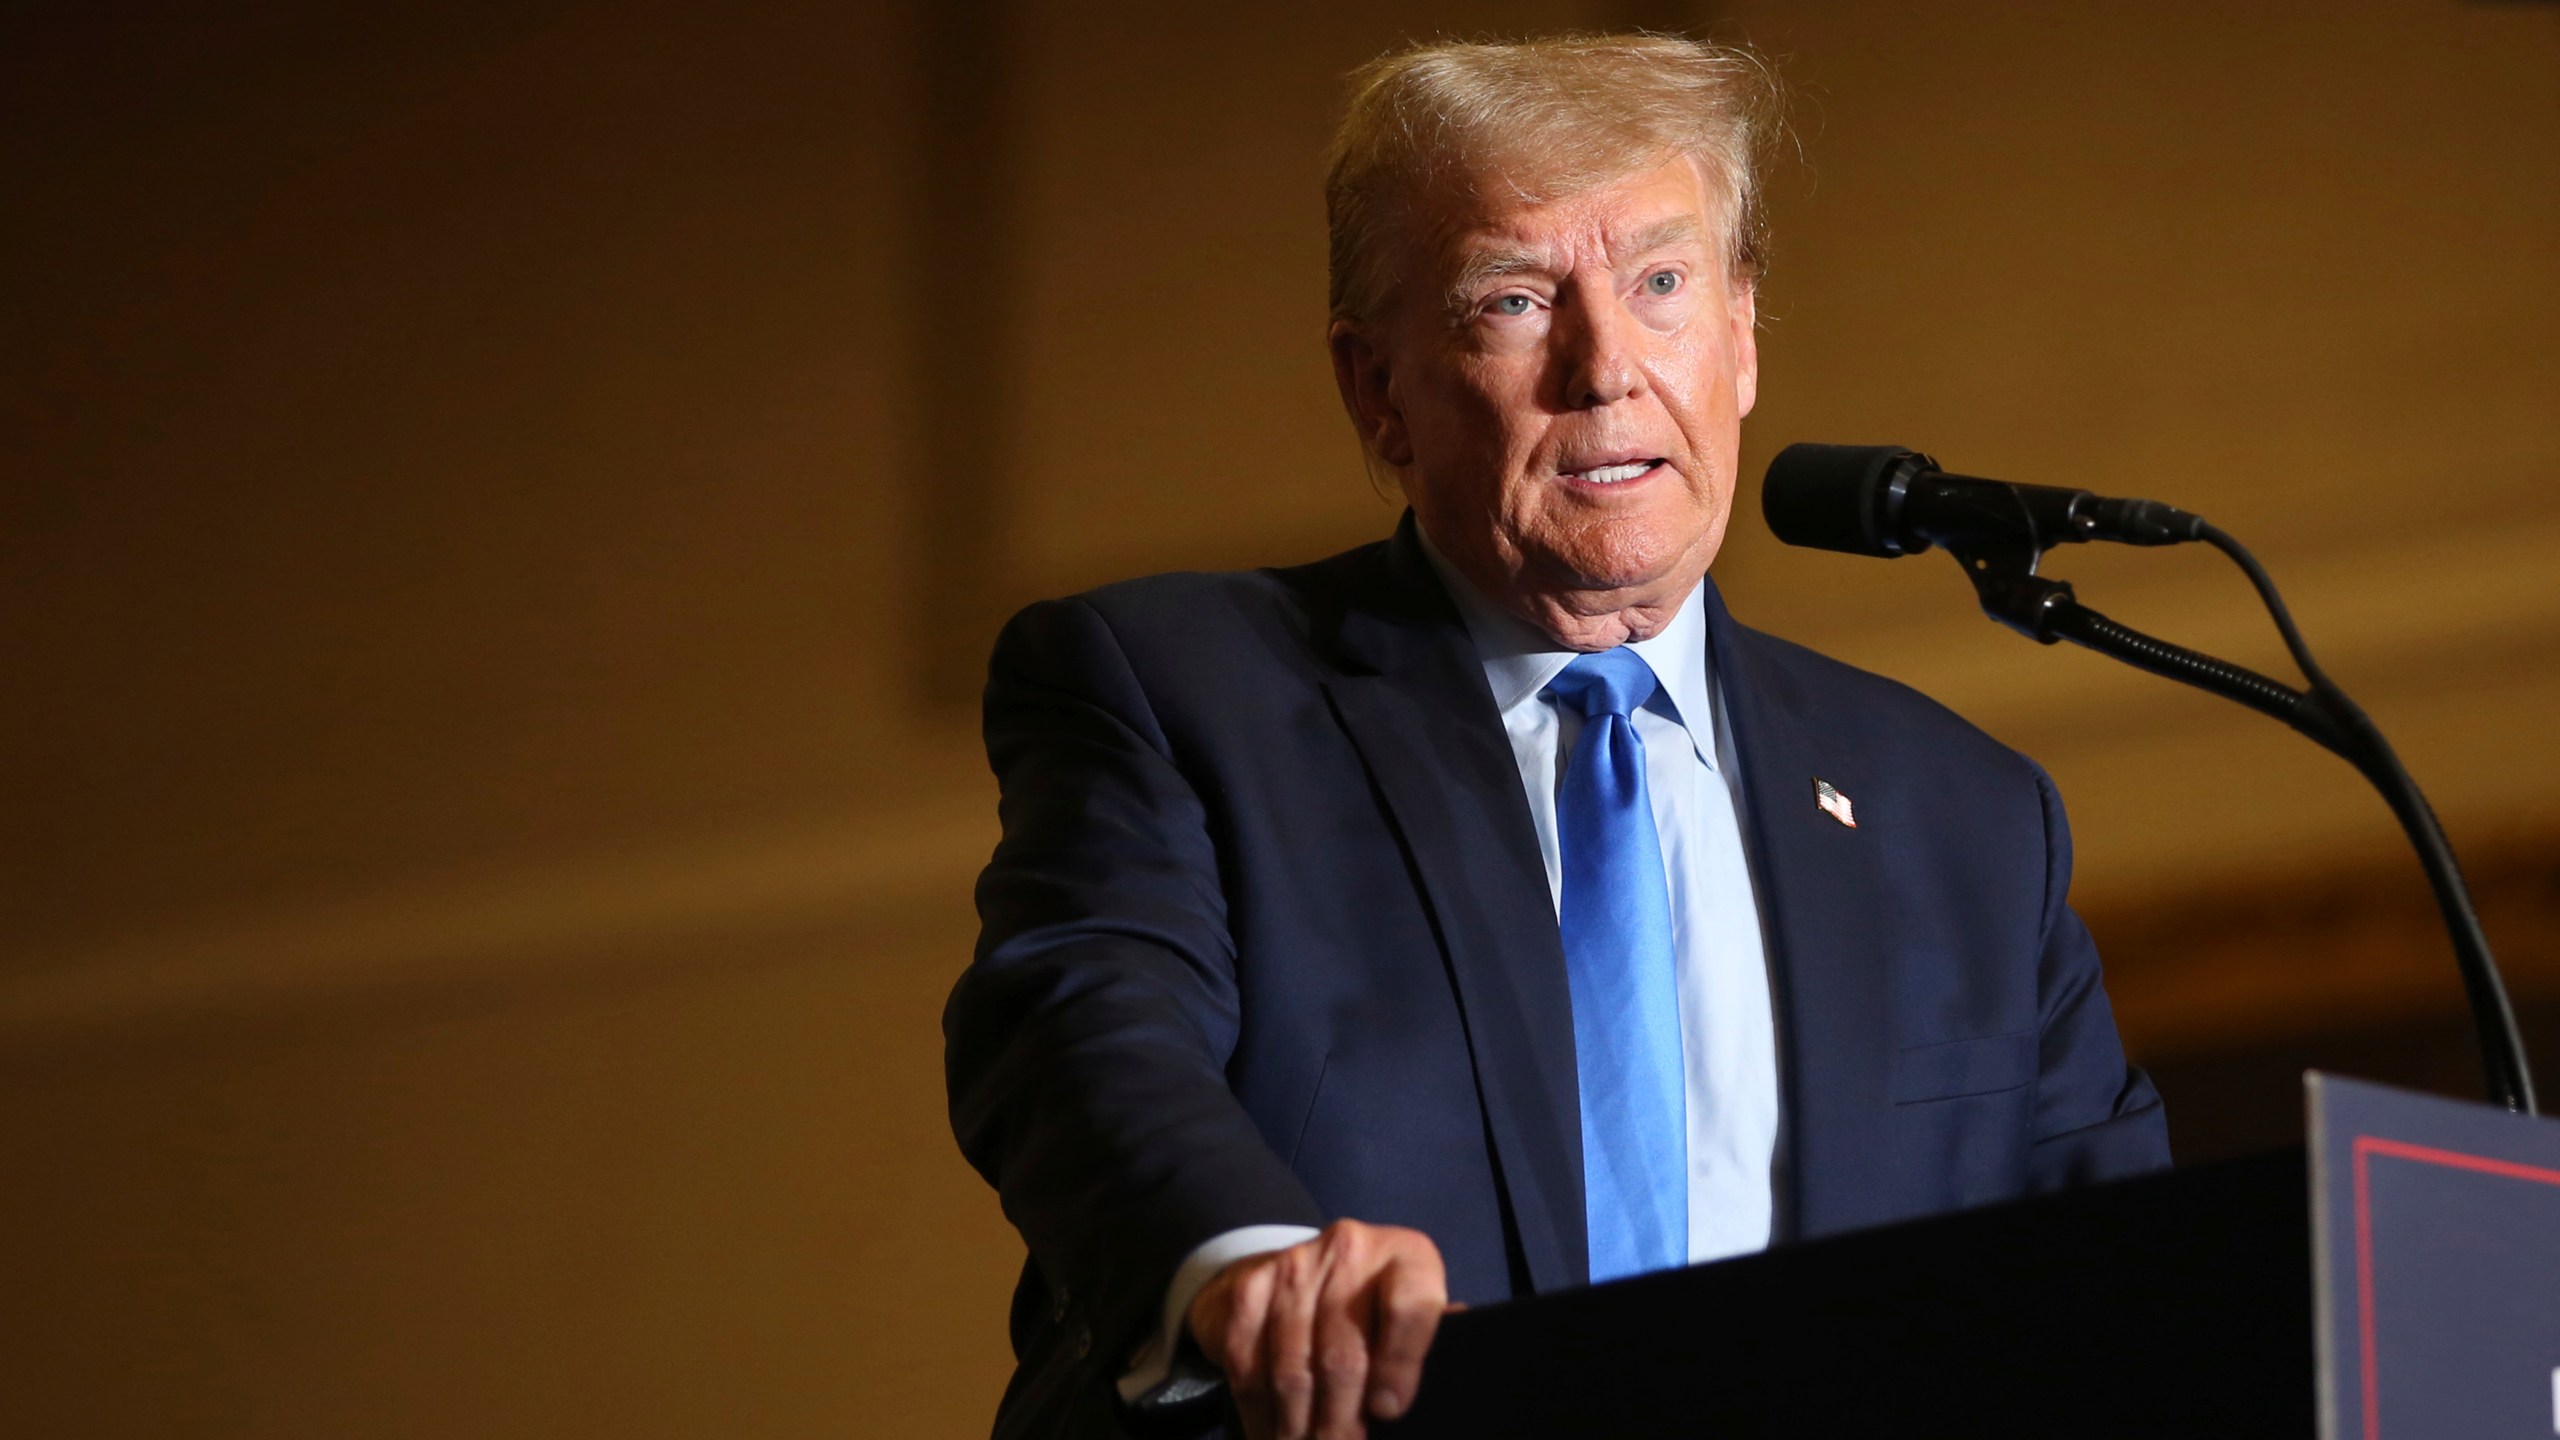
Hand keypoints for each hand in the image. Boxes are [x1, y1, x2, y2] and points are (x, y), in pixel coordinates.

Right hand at [1187, 1219, 1450, 1439]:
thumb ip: (1430, 1344)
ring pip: (1292, 1366)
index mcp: (1408, 1258)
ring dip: (1296, 1424)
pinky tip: (1269, 1433)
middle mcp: (1351, 1250)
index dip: (1399, 1367)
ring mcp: (1295, 1265)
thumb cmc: (1381, 1307)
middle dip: (1339, 1421)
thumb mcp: (1417, 1314)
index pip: (1409, 1308)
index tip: (1388, 1412)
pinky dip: (1256, 1409)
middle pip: (1341, 1353)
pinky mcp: (1251, 1285)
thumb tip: (1448, 1382)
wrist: (1309, 1266)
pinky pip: (1246, 1359)